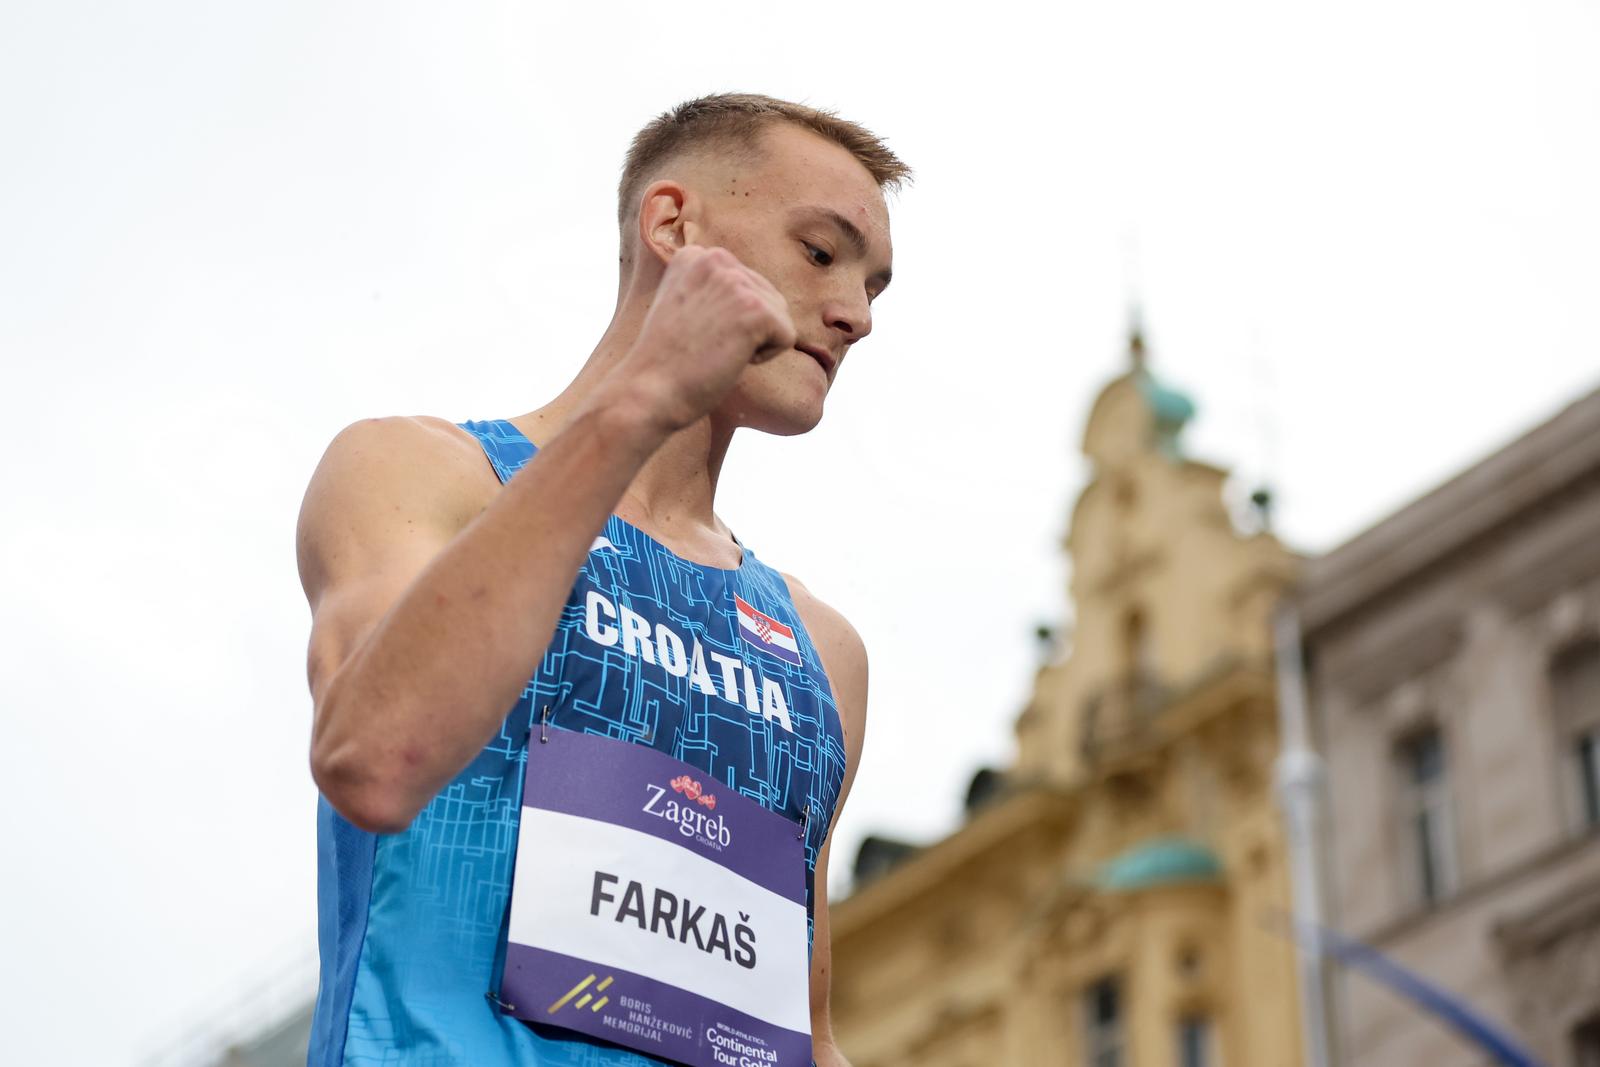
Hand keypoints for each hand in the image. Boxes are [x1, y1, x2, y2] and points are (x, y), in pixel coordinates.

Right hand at [613, 245, 797, 433]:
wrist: (649, 392)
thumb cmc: (666, 363)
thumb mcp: (683, 307)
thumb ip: (712, 289)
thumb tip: (755, 291)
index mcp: (695, 255)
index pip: (745, 284)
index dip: (728, 320)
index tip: (693, 333)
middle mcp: (715, 258)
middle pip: (768, 298)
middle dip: (746, 330)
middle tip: (705, 345)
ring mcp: (736, 282)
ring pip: (780, 317)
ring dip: (755, 343)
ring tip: (714, 350)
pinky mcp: (755, 309)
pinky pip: (787, 336)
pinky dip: (764, 357)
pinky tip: (728, 358)